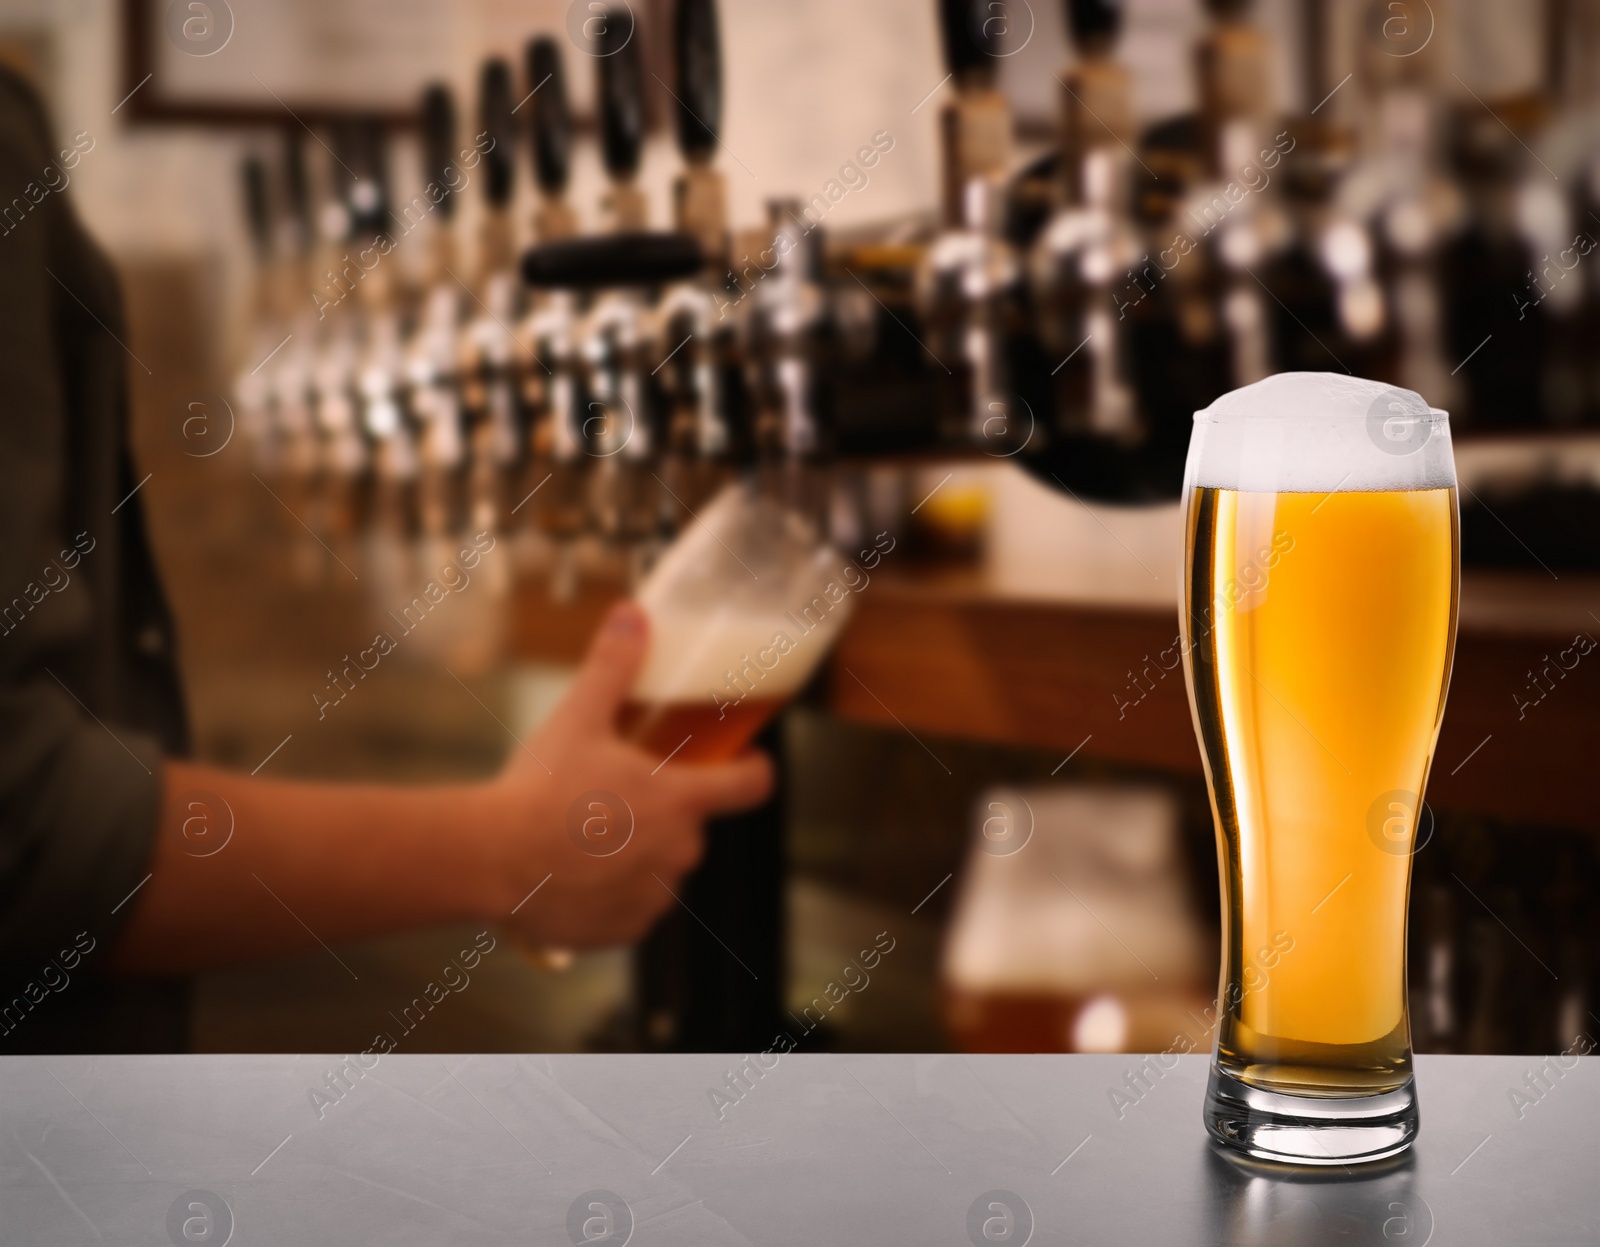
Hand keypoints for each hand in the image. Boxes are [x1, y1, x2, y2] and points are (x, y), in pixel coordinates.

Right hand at [485, 601, 772, 948]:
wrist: (491, 860)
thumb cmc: (539, 789)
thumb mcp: (579, 717)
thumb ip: (614, 665)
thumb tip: (633, 615)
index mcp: (680, 801)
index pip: (750, 786)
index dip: (753, 769)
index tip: (746, 761)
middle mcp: (679, 854)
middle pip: (690, 825)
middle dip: (661, 811)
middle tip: (613, 795)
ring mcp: (654, 897)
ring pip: (659, 867)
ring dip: (635, 853)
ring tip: (583, 836)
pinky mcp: (624, 932)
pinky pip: (631, 906)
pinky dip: (611, 892)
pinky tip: (574, 873)